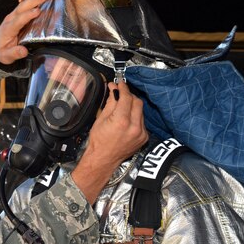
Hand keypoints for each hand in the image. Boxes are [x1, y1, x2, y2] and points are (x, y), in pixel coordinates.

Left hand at [0, 0, 51, 64]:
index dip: (27, 15)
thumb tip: (23, 51)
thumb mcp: (6, 56)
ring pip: (25, 3)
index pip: (18, 21)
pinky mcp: (18, 14)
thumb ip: (14, 53)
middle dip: (34, 1)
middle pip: (22, 8)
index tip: (38, 11)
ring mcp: (14, 15)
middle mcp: (11, 19)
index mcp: (8, 29)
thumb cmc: (1, 50)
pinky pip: (27, 3)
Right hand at [71, 81, 147, 202]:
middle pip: (137, 102)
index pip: (127, 98)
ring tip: (122, 107)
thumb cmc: (99, 141)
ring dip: (132, 106)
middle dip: (129, 96)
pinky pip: (142, 120)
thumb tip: (113, 90)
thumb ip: (111, 103)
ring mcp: (141, 133)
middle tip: (120, 94)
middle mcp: (134, 127)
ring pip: (141, 111)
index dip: (123, 88)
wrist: (103, 159)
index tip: (120, 84)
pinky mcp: (144, 137)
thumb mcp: (101, 119)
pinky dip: (135, 116)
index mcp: (122, 121)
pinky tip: (126, 119)